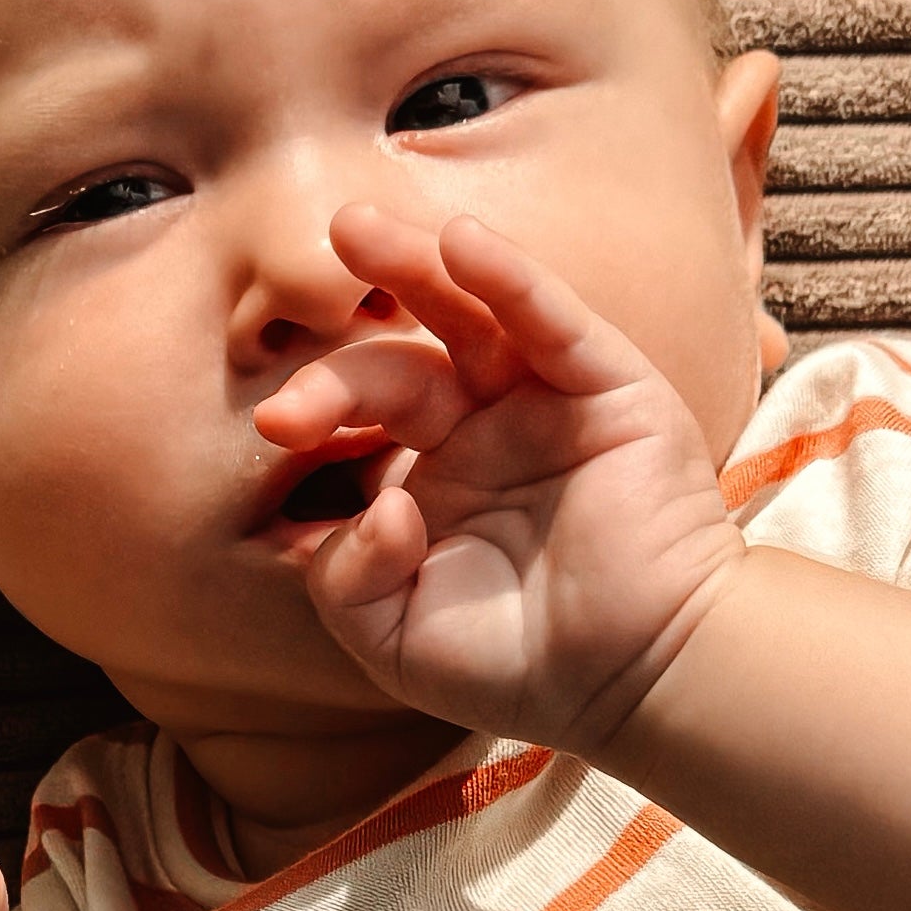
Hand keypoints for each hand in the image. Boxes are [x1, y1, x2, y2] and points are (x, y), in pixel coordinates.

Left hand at [254, 203, 748, 752]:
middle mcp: (490, 428)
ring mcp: (550, 404)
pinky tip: (463, 245)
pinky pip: (554, 322)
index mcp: (438, 475)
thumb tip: (375, 503)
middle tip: (291, 324)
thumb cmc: (521, 667)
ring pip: (475, 315)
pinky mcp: (611, 390)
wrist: (635, 680)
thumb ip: (346, 578)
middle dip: (344, 350)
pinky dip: (512, 280)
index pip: (367, 411)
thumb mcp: (396, 638)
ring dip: (415, 265)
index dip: (319, 403)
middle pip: (407, 358)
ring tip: (352, 230)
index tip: (275, 426)